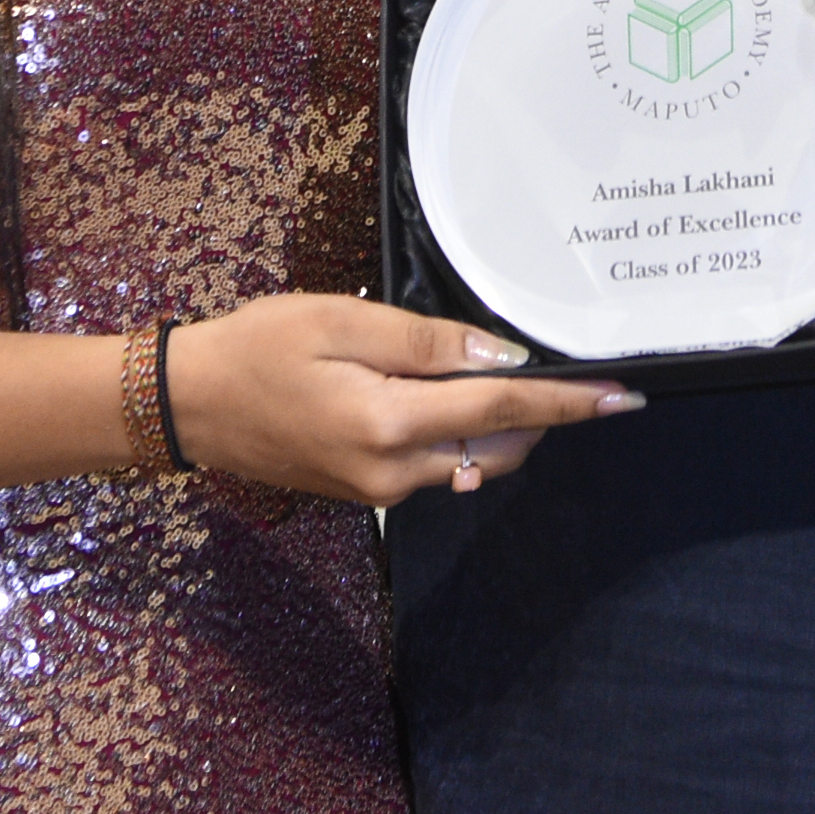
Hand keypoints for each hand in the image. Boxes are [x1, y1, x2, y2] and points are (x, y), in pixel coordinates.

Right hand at [163, 295, 638, 505]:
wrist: (193, 405)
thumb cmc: (258, 347)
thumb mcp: (339, 321)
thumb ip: (423, 341)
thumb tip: (497, 355)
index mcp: (387, 422)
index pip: (501, 411)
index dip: (568, 404)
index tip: (621, 399)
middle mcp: (391, 470)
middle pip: (497, 446)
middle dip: (541, 415)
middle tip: (568, 374)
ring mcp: (379, 489)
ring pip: (470, 460)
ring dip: (500, 426)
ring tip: (503, 376)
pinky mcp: (366, 492)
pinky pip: (436, 467)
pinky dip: (459, 436)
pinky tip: (447, 398)